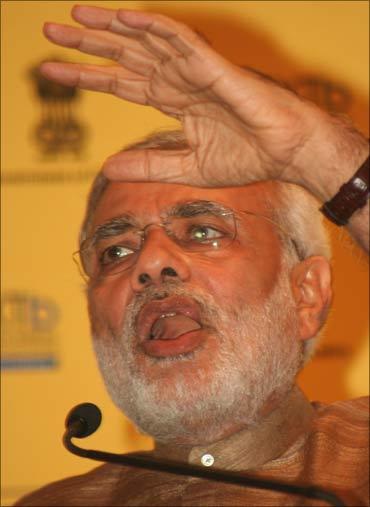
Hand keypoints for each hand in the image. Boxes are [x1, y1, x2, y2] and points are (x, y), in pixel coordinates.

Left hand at [41, 5, 324, 187]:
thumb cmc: (246, 158)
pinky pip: (180, 41)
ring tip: (75, 15)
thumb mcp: (187, 168)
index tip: (52, 72)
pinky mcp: (214, 67)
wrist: (285, 152)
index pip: (121, 83)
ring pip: (146, 41)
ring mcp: (194, 70)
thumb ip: (148, 166)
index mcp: (173, 101)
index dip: (87, 76)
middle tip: (50, 32)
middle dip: (87, 44)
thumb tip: (107, 168)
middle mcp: (178, 80)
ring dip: (111, 26)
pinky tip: (125, 19)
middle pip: (125, 56)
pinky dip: (154, 28)